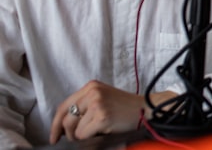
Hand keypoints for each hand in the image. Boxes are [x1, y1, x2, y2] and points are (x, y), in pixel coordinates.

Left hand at [48, 81, 175, 143]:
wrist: (146, 109)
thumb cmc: (124, 108)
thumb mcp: (102, 98)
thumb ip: (84, 105)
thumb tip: (62, 125)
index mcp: (91, 86)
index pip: (64, 106)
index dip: (55, 123)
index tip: (54, 136)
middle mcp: (92, 92)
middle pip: (65, 118)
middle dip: (68, 133)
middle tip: (75, 138)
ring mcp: (97, 104)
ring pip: (74, 129)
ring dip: (80, 136)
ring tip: (93, 133)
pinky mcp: (102, 116)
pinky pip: (83, 134)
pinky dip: (89, 138)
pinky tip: (101, 132)